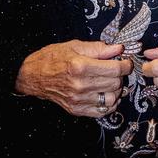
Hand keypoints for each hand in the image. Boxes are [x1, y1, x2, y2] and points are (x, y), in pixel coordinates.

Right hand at [15, 40, 131, 116]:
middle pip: (115, 83)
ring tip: (109, 82)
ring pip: (112, 98)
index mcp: (80, 66)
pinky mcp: (77, 109)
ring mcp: (78, 99)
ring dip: (115, 90)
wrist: (32, 76)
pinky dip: (109, 103)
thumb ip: (99, 49)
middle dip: (120, 76)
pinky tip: (105, 94)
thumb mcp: (74, 46)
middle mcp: (80, 85)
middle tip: (115, 70)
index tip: (126, 62)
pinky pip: (102, 111)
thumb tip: (119, 49)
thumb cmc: (52, 58)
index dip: (126, 65)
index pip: (115, 69)